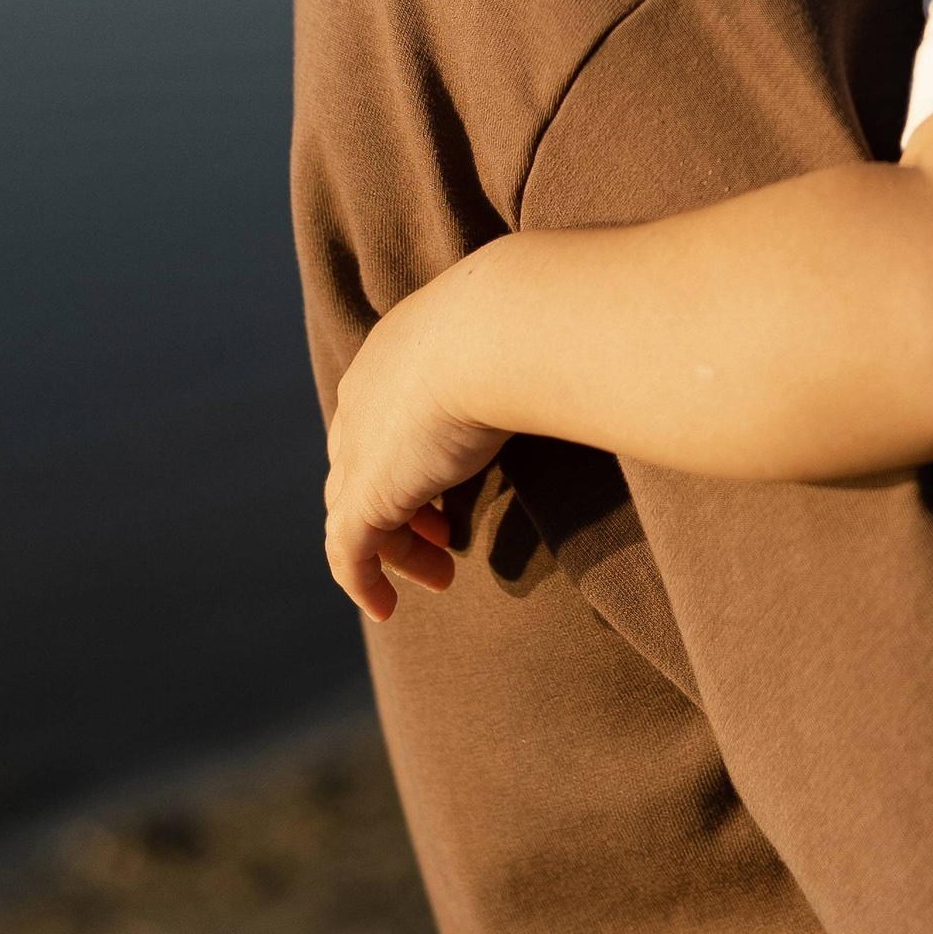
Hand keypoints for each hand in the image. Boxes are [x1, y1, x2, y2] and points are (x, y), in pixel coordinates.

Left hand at [323, 271, 512, 619]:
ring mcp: (358, 446)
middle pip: (360, 462)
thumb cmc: (530, 323)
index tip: (449, 483)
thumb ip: (529, 356)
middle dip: (400, 502)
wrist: (501, 331)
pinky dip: (361, 581)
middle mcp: (364, 395)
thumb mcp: (520, 334)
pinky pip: (347, 551)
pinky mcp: (366, 494)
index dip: (409, 453)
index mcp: (395, 351)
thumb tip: (585, 358)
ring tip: (439, 576)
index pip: (382, 413)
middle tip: (443, 534)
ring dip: (396, 547)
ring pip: (355, 510)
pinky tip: (384, 610)